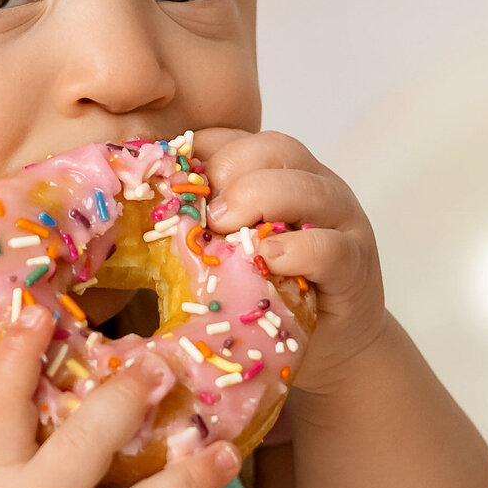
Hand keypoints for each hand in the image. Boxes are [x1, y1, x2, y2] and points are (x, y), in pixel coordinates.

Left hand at [194, 128, 386, 395]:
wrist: (330, 349)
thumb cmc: (268, 293)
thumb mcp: (227, 253)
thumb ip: (198, 226)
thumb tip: (130, 214)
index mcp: (277, 174)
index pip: (238, 138)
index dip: (201, 151)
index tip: (168, 183)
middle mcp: (314, 185)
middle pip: (275, 149)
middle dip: (230, 171)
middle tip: (202, 213)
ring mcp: (341, 222)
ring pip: (307, 186)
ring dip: (259, 200)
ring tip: (224, 229)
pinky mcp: (356, 266)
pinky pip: (331, 246)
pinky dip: (298, 249)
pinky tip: (269, 258)